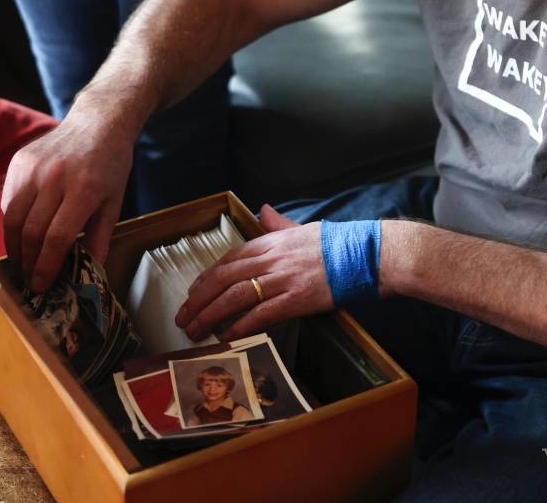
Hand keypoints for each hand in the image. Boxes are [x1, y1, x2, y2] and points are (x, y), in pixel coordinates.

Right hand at [0, 111, 133, 291]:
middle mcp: (54, 177)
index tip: (41, 286)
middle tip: (29, 280)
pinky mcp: (19, 161)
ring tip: (22, 263)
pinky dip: (11, 223)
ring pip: (13, 218)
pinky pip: (8, 201)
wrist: (98, 122)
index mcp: (82, 189)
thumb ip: (100, 237)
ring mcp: (32, 167)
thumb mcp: (114, 202)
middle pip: (31, 232)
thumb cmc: (111, 165)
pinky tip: (19, 235)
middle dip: (28, 262)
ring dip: (14, 247)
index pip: (56, 237)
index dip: (46, 266)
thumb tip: (89, 272)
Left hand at [175, 205, 334, 340]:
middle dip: (198, 300)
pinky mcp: (296, 299)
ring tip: (195, 331)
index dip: (206, 277)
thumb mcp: (301, 228)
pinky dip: (239, 326)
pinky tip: (226, 336)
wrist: (364, 254)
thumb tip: (262, 210)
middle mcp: (270, 259)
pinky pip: (260, 314)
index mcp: (270, 242)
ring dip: (210, 315)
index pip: (228, 259)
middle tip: (183, 318)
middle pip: (223, 279)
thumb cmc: (335, 244)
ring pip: (234, 297)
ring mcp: (282, 279)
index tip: (193, 292)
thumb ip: (277, 223)